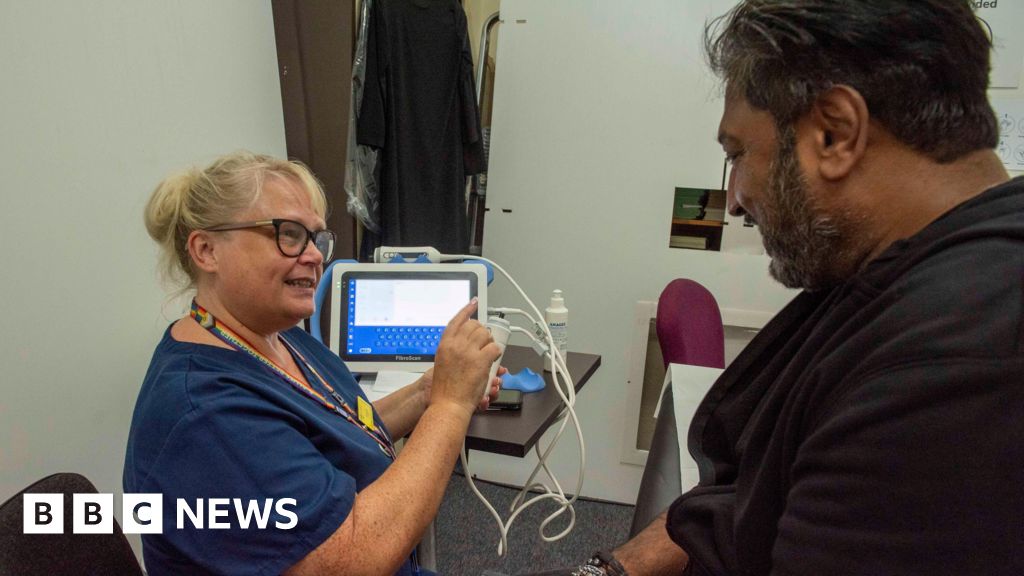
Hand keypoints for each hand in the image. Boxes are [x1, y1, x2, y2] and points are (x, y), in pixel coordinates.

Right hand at [430, 299, 501, 413]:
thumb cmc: (445, 390)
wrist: (448, 404)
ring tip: (488, 352)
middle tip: (485, 341)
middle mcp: (455, 345)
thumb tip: (464, 342)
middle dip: (482, 331)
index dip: (466, 310)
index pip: (456, 320)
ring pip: (486, 335)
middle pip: (474, 326)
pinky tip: (493, 359)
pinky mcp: (480, 360)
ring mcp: (468, 352)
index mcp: (444, 345)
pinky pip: (494, 348)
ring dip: (490, 342)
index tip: (473, 303)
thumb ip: (451, 350)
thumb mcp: (442, 363)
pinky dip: (496, 353)